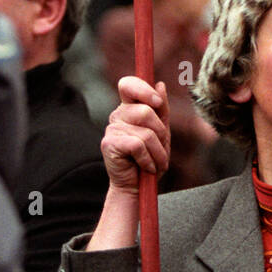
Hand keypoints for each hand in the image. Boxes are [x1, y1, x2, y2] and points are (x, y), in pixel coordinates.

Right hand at [101, 77, 170, 193]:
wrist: (138, 187)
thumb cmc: (150, 158)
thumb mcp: (162, 132)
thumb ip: (161, 109)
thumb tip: (160, 84)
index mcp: (129, 108)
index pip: (128, 84)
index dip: (143, 89)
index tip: (157, 102)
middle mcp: (118, 115)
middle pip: (146, 111)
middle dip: (161, 133)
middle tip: (159, 148)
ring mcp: (111, 128)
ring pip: (146, 132)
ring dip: (157, 152)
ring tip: (154, 162)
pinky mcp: (109, 143)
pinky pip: (138, 145)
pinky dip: (148, 159)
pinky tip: (145, 167)